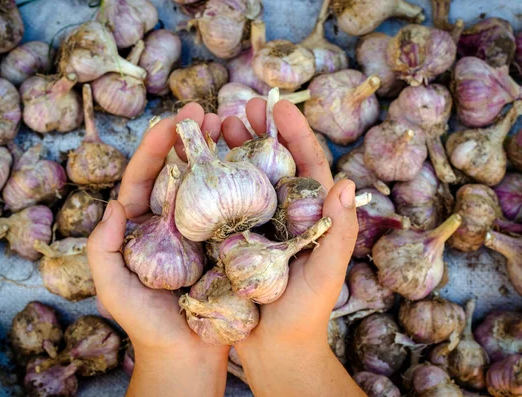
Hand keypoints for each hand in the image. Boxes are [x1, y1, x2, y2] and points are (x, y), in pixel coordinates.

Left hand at [87, 104, 227, 396]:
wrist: (186, 356)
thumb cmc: (146, 325)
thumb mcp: (113, 288)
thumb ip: (103, 248)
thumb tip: (113, 204)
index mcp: (140, 226)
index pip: (143, 178)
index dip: (153, 147)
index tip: (171, 122)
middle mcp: (170, 222)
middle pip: (177, 171)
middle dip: (187, 139)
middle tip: (205, 111)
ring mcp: (198, 230)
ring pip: (204, 183)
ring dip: (214, 153)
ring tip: (229, 126)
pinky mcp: (224, 243)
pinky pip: (229, 208)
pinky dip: (237, 184)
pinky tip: (250, 163)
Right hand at [222, 99, 364, 395]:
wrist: (277, 350)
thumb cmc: (306, 315)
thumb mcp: (325, 274)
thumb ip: (339, 232)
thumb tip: (346, 182)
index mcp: (311, 216)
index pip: (307, 165)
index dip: (294, 133)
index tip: (277, 106)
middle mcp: (284, 215)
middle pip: (271, 164)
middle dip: (256, 134)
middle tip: (235, 109)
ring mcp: (258, 226)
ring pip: (245, 180)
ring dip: (231, 152)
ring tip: (212, 128)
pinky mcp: (234, 241)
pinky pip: (223, 206)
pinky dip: (212, 184)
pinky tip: (193, 168)